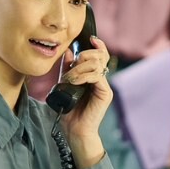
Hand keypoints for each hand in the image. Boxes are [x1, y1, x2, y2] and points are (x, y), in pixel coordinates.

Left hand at [58, 35, 113, 168]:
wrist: (74, 129)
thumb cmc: (68, 109)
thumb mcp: (64, 83)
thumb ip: (67, 68)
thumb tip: (69, 50)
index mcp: (93, 75)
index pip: (100, 55)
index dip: (98, 45)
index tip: (89, 39)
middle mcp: (101, 79)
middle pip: (100, 56)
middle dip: (84, 56)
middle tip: (72, 65)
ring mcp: (104, 85)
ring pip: (97, 65)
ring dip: (79, 68)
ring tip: (69, 77)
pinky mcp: (105, 93)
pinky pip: (97, 76)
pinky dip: (83, 76)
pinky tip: (74, 81)